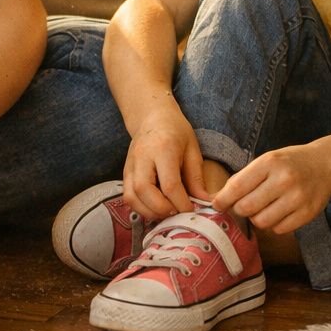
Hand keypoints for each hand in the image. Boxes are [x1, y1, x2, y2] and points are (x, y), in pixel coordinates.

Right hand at [123, 105, 204, 219]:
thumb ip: (196, 177)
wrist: (152, 117)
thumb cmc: (176, 131)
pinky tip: (155, 208)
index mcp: (163, 149)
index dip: (181, 203)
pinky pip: (128, 196)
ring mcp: (130, 165)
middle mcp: (142, 157)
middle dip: (163, 209)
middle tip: (178, 213)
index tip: (192, 211)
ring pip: (132, 197)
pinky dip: (140, 208)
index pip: (170, 185)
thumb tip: (205, 202)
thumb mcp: (192, 149)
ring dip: (149, 212)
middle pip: (145, 191)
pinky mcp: (125, 172)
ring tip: (167, 212)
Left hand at [212, 144, 330, 234]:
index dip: (223, 199)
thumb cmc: (289, 163)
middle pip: (247, 207)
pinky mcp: (308, 213)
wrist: (325, 166)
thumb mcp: (267, 160)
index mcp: (270, 163)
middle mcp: (284, 180)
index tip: (216, 205)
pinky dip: (274, 225)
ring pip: (262, 222)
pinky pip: (279, 229)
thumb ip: (244, 178)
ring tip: (263, 208)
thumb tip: (218, 200)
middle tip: (244, 205)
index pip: (237, 187)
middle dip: (240, 209)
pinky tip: (279, 212)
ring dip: (257, 218)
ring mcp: (298, 198)